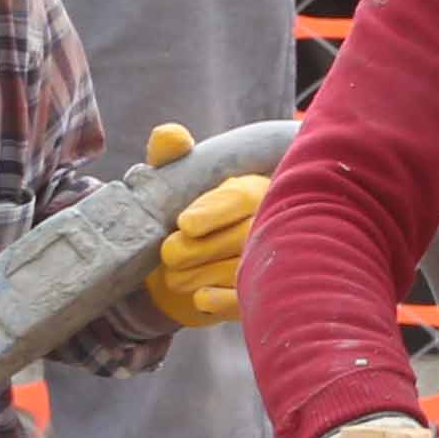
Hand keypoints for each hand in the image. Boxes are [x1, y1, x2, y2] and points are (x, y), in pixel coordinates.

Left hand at [145, 122, 264, 325]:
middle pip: (240, 236)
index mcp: (251, 189)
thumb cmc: (182, 212)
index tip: (185, 223)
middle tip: (168, 254)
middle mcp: (269, 222)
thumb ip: (169, 155)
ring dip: (201, 275)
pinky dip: (220, 301)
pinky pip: (245, 301)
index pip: (240, 198)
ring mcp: (270, 258)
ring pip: (239, 270)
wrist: (180, 264)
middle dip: (199, 249)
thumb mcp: (172, 180)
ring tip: (175, 277)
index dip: (213, 211)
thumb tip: (170, 136)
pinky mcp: (262, 292)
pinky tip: (200, 298)